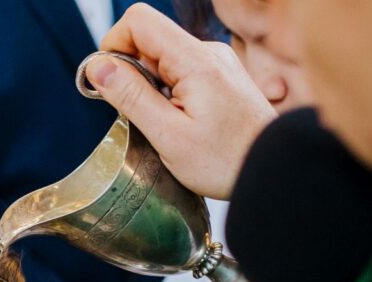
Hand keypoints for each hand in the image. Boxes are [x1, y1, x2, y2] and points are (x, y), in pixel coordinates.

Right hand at [85, 3, 275, 198]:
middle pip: (150, 39)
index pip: (138, 21)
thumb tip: (98, 67)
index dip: (113, 45)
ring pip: (164, 58)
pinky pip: (181, 72)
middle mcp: (208, 52)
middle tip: (137, 113)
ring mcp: (217, 63)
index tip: (109, 81)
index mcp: (194, 60)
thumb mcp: (167, 134)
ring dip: (150, 86)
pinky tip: (179, 122)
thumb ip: (131, 96)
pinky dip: (168, 93)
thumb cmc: (225, 160)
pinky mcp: (221, 77)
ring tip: (164, 123)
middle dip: (130, 72)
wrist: (273, 170)